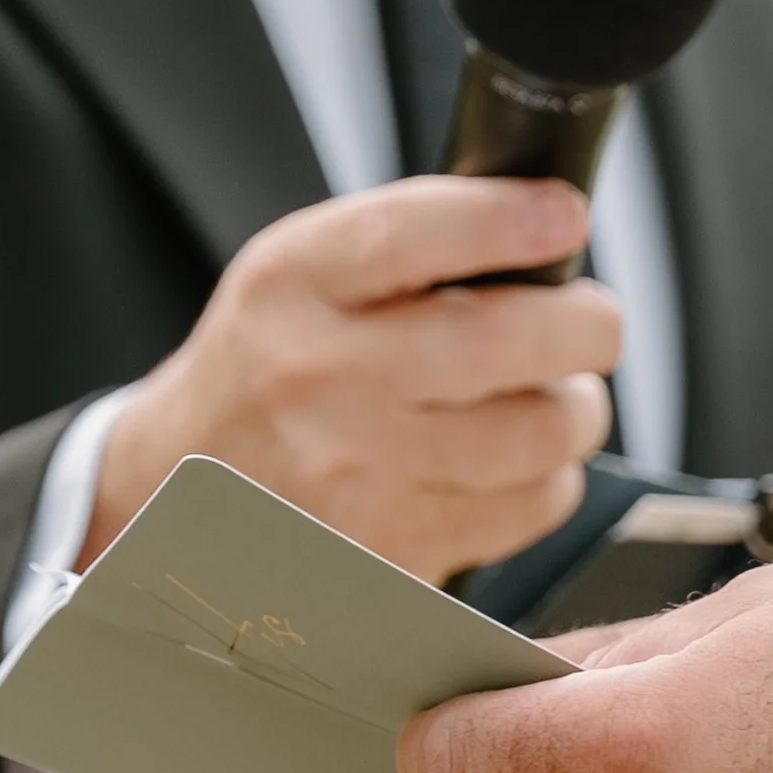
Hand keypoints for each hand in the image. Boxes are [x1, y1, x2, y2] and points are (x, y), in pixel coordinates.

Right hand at [83, 176, 617, 577]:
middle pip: (502, 342)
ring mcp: (351, 477)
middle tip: (591, 321)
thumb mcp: (303, 274)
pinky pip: (529, 507)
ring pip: (539, 434)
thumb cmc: (274, 366)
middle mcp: (314, 378)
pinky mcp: (391, 554)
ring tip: (555, 395)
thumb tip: (552, 227)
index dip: (510, 219)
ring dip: (577, 408)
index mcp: (291, 285)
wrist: (182, 495)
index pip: (412, 233)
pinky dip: (549, 478)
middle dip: (586, 324)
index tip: (565, 217)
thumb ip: (413, 240)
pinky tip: (513, 463)